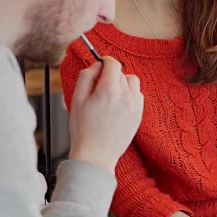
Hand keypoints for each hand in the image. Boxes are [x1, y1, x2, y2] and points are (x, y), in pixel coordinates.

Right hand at [68, 57, 143, 172]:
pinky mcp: (139, 115)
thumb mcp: (77, 99)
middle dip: (110, 74)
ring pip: (133, 82)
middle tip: (98, 87)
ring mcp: (135, 106)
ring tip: (110, 94)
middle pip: (122, 72)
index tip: (100, 64)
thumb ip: (86, 76)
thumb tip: (96, 64)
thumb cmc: (83, 130)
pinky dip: (130, 94)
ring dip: (123, 83)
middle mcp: (125, 96)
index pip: (113, 63)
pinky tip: (118, 104)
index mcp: (108, 90)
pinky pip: (138, 95)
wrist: (96, 155)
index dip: (105, 60)